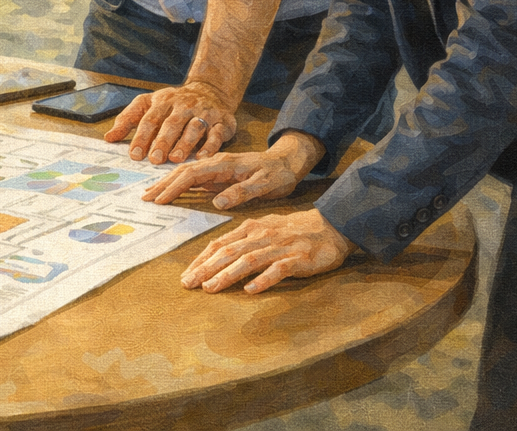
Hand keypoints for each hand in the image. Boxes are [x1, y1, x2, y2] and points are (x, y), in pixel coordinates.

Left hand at [104, 81, 236, 162]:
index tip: (135, 155)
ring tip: (175, 159)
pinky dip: (210, 146)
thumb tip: (109, 138)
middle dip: (163, 141)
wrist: (210, 90)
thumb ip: (128, 120)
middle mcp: (184, 105)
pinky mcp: (221, 121)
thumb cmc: (173, 103)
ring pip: (194, 128)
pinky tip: (202, 157)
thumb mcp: (149, 105)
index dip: (141, 137)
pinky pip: (216, 133)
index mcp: (163, 101)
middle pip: (171, 123)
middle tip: (155, 159)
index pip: (149, 119)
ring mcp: (204, 113)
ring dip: (185, 144)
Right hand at [141, 150, 304, 208]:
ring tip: (151, 194)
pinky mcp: (217, 172)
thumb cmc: (278, 174)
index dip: (174, 187)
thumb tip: (217, 202)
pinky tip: (170, 190)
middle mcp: (216, 162)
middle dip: (163, 184)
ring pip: (185, 173)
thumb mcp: (265, 185)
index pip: (192, 174)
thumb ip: (241, 192)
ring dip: (167, 183)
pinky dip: (178, 183)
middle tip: (146, 198)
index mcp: (224, 164)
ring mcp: (215, 166)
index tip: (160, 199)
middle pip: (183, 171)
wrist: (287, 161)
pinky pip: (193, 177)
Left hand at [179, 208, 354, 293]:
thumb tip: (217, 256)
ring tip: (211, 288)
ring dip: (227, 275)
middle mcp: (260, 236)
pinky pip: (278, 270)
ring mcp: (279, 247)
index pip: (219, 244)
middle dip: (205, 268)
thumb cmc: (293, 231)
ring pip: (248, 261)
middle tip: (188, 283)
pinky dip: (263, 279)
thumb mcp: (263, 230)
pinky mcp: (297, 259)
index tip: (186, 274)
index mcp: (250, 229)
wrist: (330, 226)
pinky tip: (250, 290)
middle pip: (228, 252)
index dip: (200, 259)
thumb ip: (242, 242)